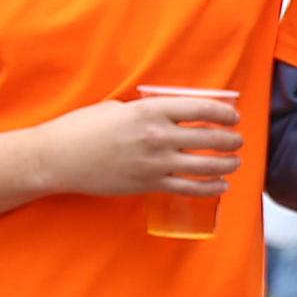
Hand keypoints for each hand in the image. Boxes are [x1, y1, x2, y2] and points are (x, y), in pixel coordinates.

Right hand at [34, 92, 238, 198]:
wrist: (58, 158)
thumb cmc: (82, 128)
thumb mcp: (117, 107)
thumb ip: (146, 111)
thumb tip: (168, 115)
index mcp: (150, 110)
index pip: (201, 107)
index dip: (224, 112)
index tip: (233, 116)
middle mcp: (158, 136)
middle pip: (210, 138)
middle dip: (231, 140)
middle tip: (237, 140)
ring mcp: (155, 163)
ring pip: (205, 165)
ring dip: (227, 164)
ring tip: (235, 162)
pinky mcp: (149, 185)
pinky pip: (189, 188)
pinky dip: (210, 188)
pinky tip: (221, 185)